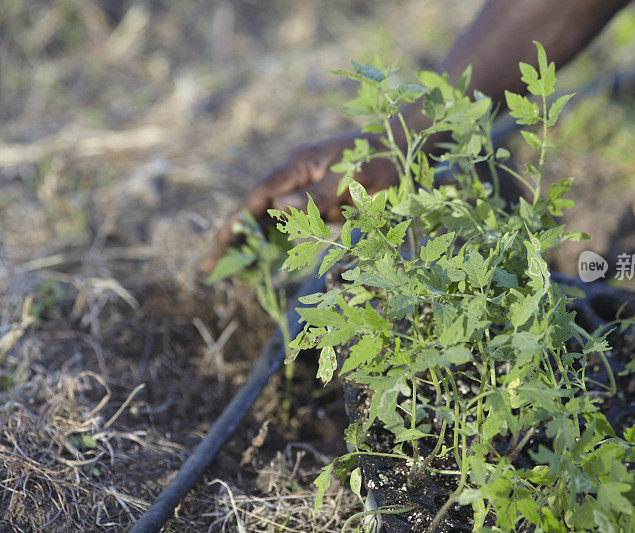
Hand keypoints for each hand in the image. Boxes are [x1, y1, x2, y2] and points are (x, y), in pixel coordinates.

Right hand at [199, 132, 396, 272]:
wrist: (404, 150)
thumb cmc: (379, 160)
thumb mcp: (351, 177)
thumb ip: (317, 193)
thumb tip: (279, 207)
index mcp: (300, 165)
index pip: (260, 195)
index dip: (238, 219)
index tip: (220, 242)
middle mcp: (298, 177)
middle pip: (258, 210)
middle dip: (236, 238)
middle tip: (209, 268)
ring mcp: (308, 189)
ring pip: (277, 222)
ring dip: (259, 245)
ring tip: (235, 273)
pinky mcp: (322, 201)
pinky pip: (298, 224)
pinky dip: (285, 242)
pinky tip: (270, 260)